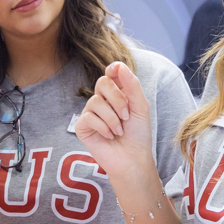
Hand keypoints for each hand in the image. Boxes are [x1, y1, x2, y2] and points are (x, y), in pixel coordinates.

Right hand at [75, 62, 155, 180]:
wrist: (132, 159)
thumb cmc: (138, 134)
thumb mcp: (140, 107)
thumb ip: (132, 86)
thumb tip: (118, 65)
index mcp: (117, 94)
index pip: (110, 74)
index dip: (113, 70)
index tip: (116, 71)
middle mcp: (102, 101)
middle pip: (102, 83)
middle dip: (117, 99)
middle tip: (126, 115)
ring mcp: (91, 113)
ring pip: (95, 102)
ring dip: (112, 118)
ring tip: (119, 131)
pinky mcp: (83, 127)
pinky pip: (88, 117)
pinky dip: (102, 127)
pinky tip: (109, 136)